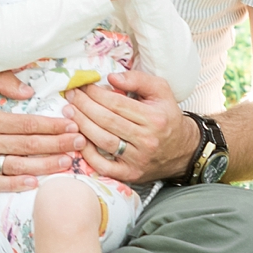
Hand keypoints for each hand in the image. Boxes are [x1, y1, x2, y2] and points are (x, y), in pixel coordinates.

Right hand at [0, 69, 81, 192]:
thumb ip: (3, 81)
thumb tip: (29, 91)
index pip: (28, 124)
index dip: (53, 126)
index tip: (72, 126)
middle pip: (29, 146)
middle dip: (58, 145)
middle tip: (80, 144)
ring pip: (17, 166)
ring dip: (45, 166)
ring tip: (67, 163)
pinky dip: (14, 185)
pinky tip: (34, 183)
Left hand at [65, 67, 190, 185]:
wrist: (183, 151)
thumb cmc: (166, 117)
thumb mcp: (161, 91)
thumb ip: (138, 79)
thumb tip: (111, 77)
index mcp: (153, 118)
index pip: (116, 103)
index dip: (96, 94)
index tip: (83, 86)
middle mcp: (147, 140)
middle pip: (107, 121)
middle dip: (84, 106)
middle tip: (71, 96)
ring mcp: (138, 159)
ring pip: (103, 141)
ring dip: (82, 125)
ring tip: (69, 113)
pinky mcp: (131, 174)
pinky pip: (104, 166)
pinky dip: (88, 153)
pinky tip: (78, 139)